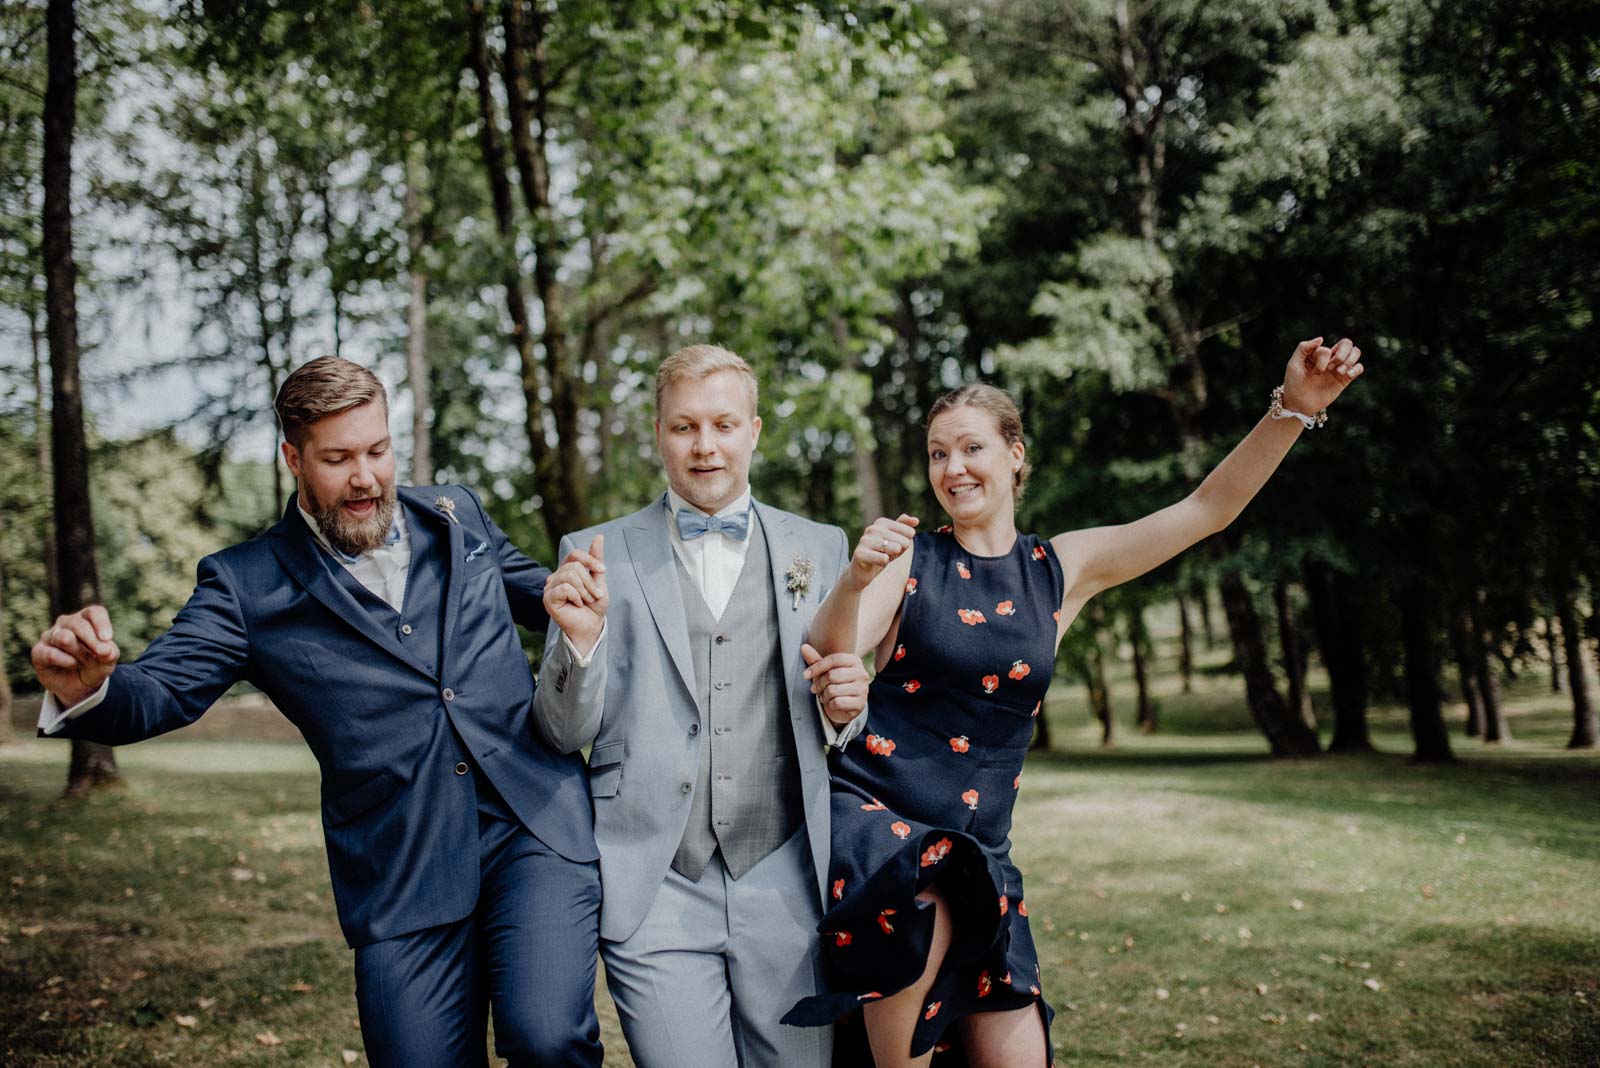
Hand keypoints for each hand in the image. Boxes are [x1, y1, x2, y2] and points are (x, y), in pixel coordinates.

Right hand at [32, 606, 119, 707]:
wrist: (77, 686)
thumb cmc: (94, 667)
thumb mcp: (107, 662)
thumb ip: (109, 655)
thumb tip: (107, 651)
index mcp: (85, 619)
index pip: (93, 612)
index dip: (101, 623)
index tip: (107, 638)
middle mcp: (66, 623)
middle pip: (78, 624)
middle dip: (92, 640)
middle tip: (102, 653)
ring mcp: (50, 636)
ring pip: (64, 637)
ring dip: (79, 652)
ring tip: (84, 662)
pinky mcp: (39, 651)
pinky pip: (51, 654)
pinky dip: (66, 661)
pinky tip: (73, 664)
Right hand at [544, 535, 606, 651]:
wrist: (591, 625)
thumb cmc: (594, 604)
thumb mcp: (599, 580)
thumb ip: (596, 559)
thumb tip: (599, 536)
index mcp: (567, 569)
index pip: (575, 554)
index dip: (590, 559)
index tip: (603, 570)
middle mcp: (556, 576)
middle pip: (575, 567)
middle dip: (590, 582)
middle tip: (594, 595)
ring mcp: (550, 587)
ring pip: (570, 576)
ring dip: (584, 590)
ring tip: (586, 601)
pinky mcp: (548, 598)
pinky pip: (564, 588)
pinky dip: (576, 596)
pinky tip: (577, 604)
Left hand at [801, 643, 868, 726]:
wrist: (844, 707)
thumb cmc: (833, 684)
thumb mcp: (824, 671)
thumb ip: (815, 659)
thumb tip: (803, 647)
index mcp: (855, 661)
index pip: (833, 659)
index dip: (817, 667)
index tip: (805, 675)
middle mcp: (862, 673)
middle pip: (832, 675)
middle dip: (819, 683)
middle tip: (816, 688)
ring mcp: (863, 689)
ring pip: (833, 690)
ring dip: (824, 695)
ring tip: (825, 696)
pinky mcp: (860, 704)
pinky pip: (837, 702)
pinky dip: (830, 704)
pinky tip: (831, 704)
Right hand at [845, 514, 917, 590]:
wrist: (862, 571)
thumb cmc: (881, 554)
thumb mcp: (896, 541)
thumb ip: (905, 527)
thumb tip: (916, 520)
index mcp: (881, 522)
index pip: (908, 532)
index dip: (906, 543)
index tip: (896, 546)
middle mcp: (872, 529)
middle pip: (902, 541)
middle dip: (900, 551)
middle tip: (890, 554)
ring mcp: (864, 540)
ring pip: (893, 548)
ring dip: (892, 556)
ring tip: (885, 557)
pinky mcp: (859, 554)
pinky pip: (881, 558)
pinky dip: (884, 561)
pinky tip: (881, 561)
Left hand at [1281, 336, 1364, 413]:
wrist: (1299, 404)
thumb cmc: (1294, 384)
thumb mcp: (1293, 364)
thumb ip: (1304, 348)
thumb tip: (1321, 339)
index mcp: (1317, 354)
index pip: (1326, 349)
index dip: (1322, 359)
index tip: (1313, 372)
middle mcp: (1329, 359)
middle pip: (1347, 343)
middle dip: (1341, 354)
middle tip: (1331, 368)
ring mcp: (1338, 368)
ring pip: (1356, 352)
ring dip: (1349, 360)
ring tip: (1340, 372)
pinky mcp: (1345, 379)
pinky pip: (1359, 368)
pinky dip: (1357, 368)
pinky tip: (1347, 375)